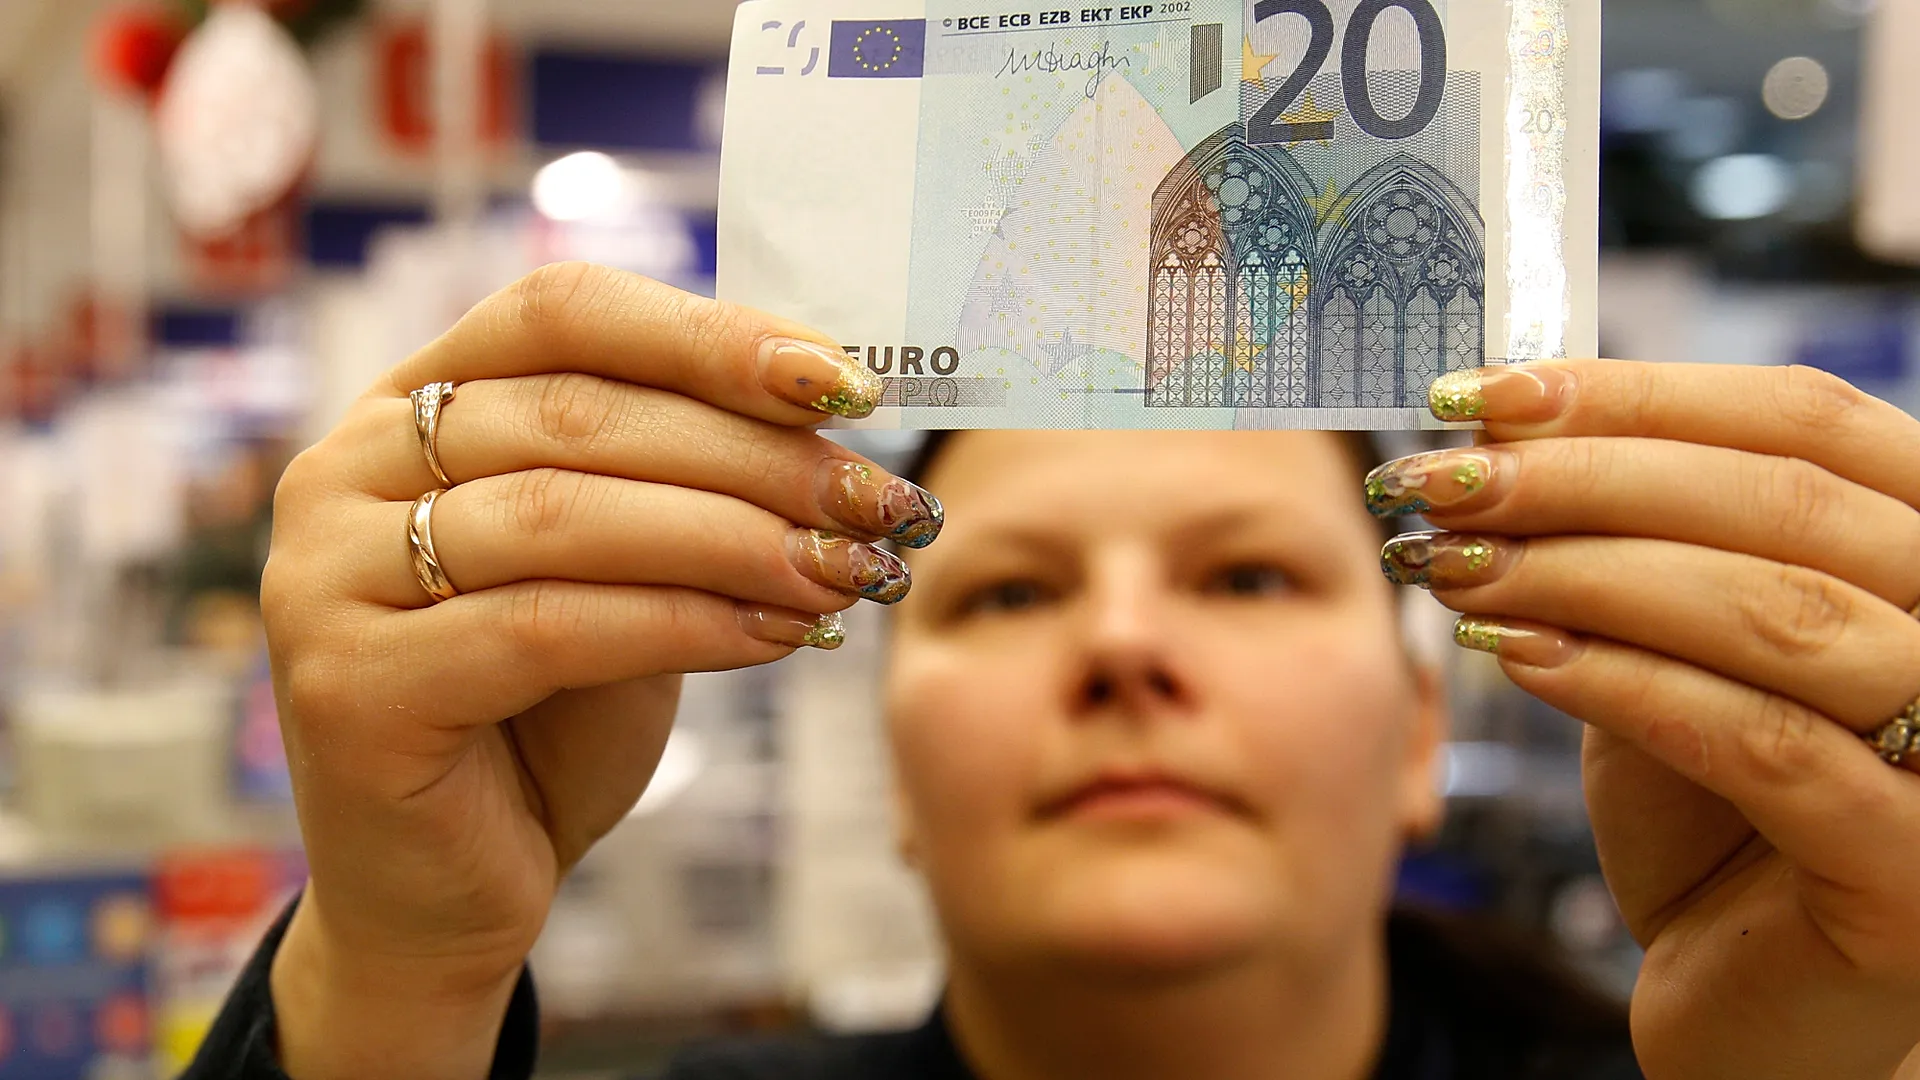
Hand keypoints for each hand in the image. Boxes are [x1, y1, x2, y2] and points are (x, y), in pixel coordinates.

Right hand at [260, 263, 939, 1078]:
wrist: (444, 892)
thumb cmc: (544, 717)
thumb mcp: (620, 572)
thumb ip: (678, 485)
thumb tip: (836, 422)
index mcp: (405, 404)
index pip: (562, 312)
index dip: (711, 336)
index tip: (845, 382)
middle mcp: (342, 468)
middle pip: (578, 412)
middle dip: (755, 454)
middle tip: (878, 501)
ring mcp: (326, 576)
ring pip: (566, 515)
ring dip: (737, 537)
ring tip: (847, 569)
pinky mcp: (349, 687)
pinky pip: (548, 627)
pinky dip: (684, 622)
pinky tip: (779, 634)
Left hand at [1370, 362, 1919, 1079]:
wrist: (1747, 998)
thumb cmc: (1708, 810)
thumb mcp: (1670, 647)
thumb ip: (1632, 544)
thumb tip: (1498, 433)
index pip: (1806, 422)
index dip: (1636, 394)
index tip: (1481, 396)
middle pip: (1784, 502)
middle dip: (1583, 479)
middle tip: (1442, 484)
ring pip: (1774, 613)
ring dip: (1585, 574)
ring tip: (1456, 565)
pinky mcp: (1913, 877)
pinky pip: (1762, 744)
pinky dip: (1625, 685)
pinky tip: (1516, 656)